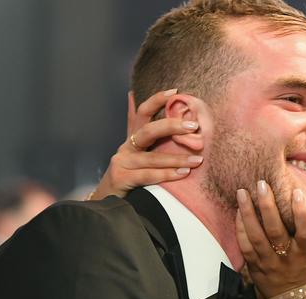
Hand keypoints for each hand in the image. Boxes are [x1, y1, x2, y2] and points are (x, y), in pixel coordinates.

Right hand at [89, 89, 203, 199]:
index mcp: (133, 137)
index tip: (175, 92)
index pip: (143, 112)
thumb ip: (135, 124)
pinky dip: (167, 174)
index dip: (156, 100)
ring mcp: (122, 162)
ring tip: (197, 160)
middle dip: (171, 126)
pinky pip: (148, 175)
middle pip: (148, 131)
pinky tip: (183, 174)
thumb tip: (132, 94)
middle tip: (194, 126)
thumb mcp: (134, 149)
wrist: (107, 200)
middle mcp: (127, 147)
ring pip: (152, 157)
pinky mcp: (122, 178)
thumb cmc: (128, 172)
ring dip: (177, 158)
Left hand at [235, 181, 305, 298]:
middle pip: (276, 232)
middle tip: (261, 184)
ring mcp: (269, 263)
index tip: (296, 192)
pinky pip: (245, 246)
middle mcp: (288, 258)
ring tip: (242, 193)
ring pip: (256, 238)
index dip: (302, 213)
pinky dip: (240, 228)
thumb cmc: (305, 264)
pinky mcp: (254, 266)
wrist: (292, 298)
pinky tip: (238, 211)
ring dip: (248, 213)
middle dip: (268, 206)